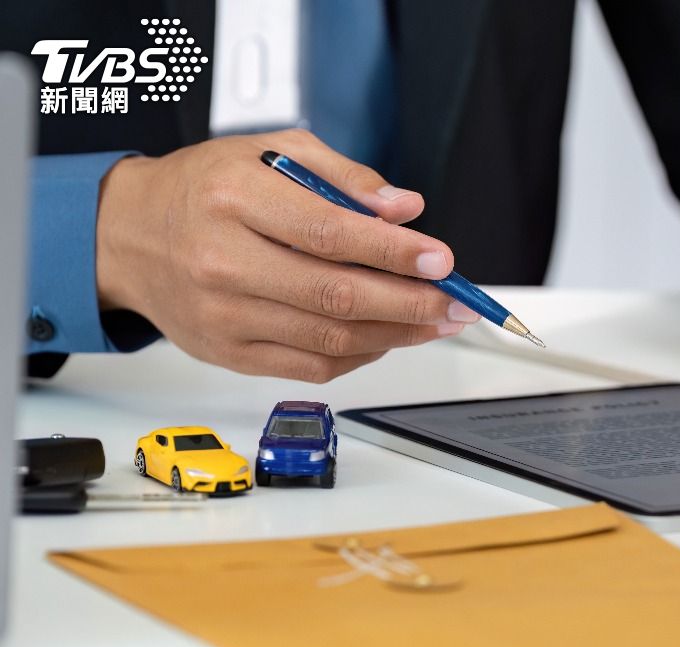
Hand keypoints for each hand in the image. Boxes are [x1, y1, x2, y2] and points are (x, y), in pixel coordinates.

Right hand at [96, 129, 478, 381]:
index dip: (394, 252)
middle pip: (336, 295)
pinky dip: (361, 356)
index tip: (441, 259)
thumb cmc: (204, 189)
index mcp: (234, 199)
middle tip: (457, 301)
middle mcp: (223, 261)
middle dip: (412, 302)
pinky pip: (311, 367)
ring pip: (330, 339)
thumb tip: (405, 210)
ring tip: (436, 321)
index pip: (329, 233)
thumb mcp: (270, 151)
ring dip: (397, 334)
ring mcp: (224, 315)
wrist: (127, 236)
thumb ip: (344, 178)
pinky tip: (388, 337)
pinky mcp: (228, 352)